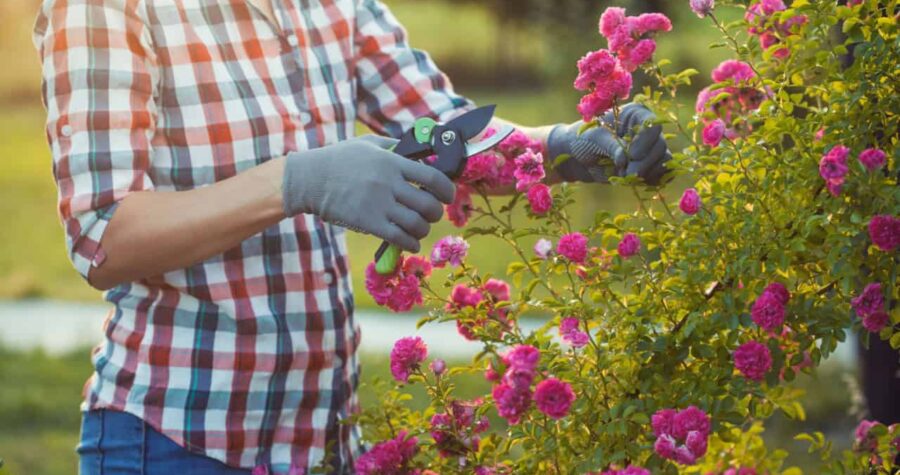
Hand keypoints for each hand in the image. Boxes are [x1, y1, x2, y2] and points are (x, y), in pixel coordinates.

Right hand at [282, 135, 455, 252]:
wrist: (309, 179)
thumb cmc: (339, 159)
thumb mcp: (369, 144)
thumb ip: (396, 147)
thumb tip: (422, 152)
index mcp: (393, 162)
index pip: (432, 178)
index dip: (447, 190)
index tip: (448, 195)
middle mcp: (389, 184)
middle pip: (428, 205)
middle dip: (435, 213)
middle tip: (431, 214)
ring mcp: (379, 204)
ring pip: (416, 224)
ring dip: (423, 230)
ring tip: (418, 229)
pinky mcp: (368, 223)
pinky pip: (399, 238)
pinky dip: (410, 244)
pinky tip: (410, 243)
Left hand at [547, 103, 670, 184]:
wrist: (578, 158)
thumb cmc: (584, 140)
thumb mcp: (595, 139)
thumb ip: (612, 147)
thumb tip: (626, 160)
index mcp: (636, 114)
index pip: (653, 124)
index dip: (646, 140)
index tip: (632, 155)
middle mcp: (646, 130)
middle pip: (660, 145)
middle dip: (644, 163)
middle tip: (626, 173)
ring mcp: (649, 149)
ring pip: (663, 160)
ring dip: (646, 172)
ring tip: (624, 176)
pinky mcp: (648, 166)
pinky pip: (661, 174)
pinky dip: (650, 179)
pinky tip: (633, 180)